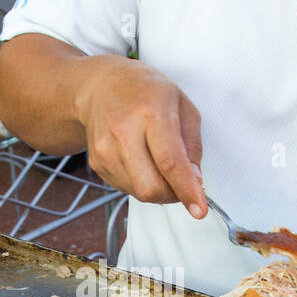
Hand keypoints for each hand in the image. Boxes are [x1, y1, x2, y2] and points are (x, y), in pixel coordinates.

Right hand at [72, 57, 207, 218]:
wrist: (100, 86)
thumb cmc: (144, 90)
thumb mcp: (181, 104)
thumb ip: (192, 145)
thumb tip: (195, 181)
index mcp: (150, 112)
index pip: (170, 162)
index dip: (186, 190)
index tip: (199, 210)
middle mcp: (124, 131)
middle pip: (151, 186)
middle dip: (173, 195)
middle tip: (181, 183)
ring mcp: (105, 149)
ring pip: (139, 192)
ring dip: (157, 189)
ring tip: (158, 164)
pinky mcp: (97, 163)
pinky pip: (126, 189)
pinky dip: (141, 183)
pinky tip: (141, 161)